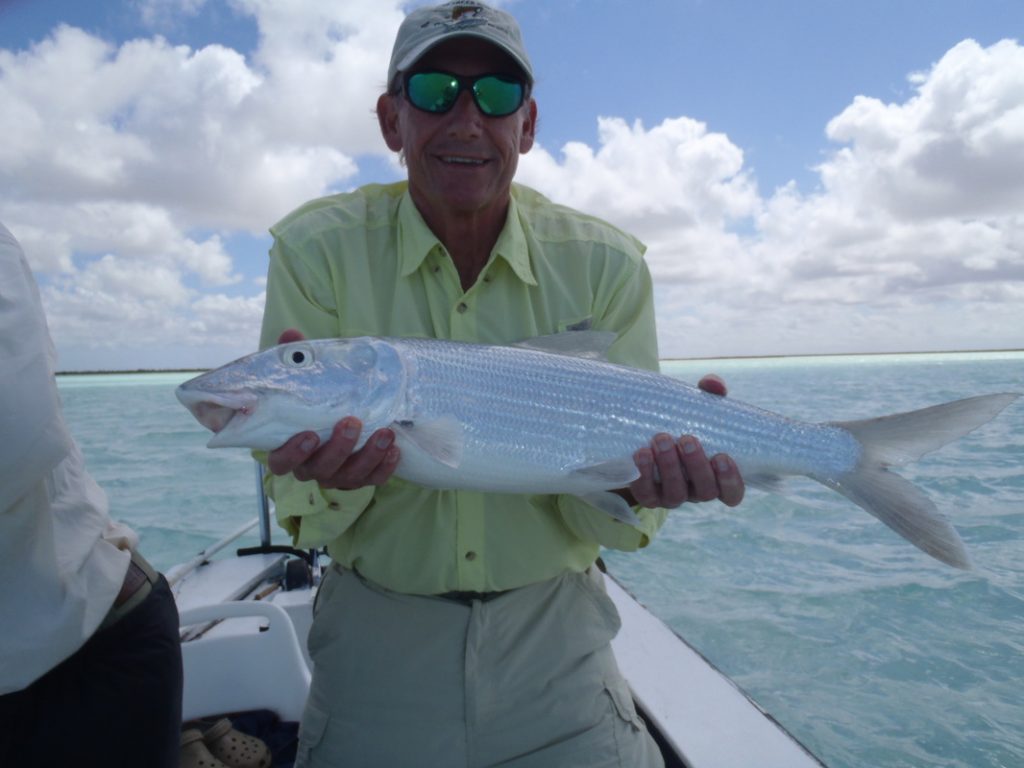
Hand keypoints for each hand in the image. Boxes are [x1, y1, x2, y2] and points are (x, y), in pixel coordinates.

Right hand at [266, 329, 400, 489]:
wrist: (343, 408)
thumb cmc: (315, 395)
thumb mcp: (304, 376)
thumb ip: (295, 358)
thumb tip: (291, 334)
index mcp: (287, 448)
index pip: (281, 463)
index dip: (293, 453)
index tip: (308, 434)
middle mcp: (310, 467)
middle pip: (320, 469)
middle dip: (338, 449)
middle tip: (352, 422)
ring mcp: (336, 475)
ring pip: (349, 477)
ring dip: (368, 456)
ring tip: (386, 431)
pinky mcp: (360, 477)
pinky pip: (372, 480)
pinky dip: (384, 468)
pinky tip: (395, 449)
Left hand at [627, 374, 743, 508]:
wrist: (644, 434)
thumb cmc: (683, 423)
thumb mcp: (698, 409)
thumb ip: (710, 394)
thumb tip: (713, 384)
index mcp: (716, 477)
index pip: (733, 493)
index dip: (730, 480)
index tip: (722, 456)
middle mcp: (696, 491)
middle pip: (705, 491)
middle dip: (696, 465)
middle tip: (687, 439)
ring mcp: (672, 496)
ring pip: (675, 494)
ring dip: (669, 467)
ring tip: (661, 439)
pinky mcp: (648, 496)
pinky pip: (646, 494)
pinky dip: (643, 475)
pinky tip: (640, 453)